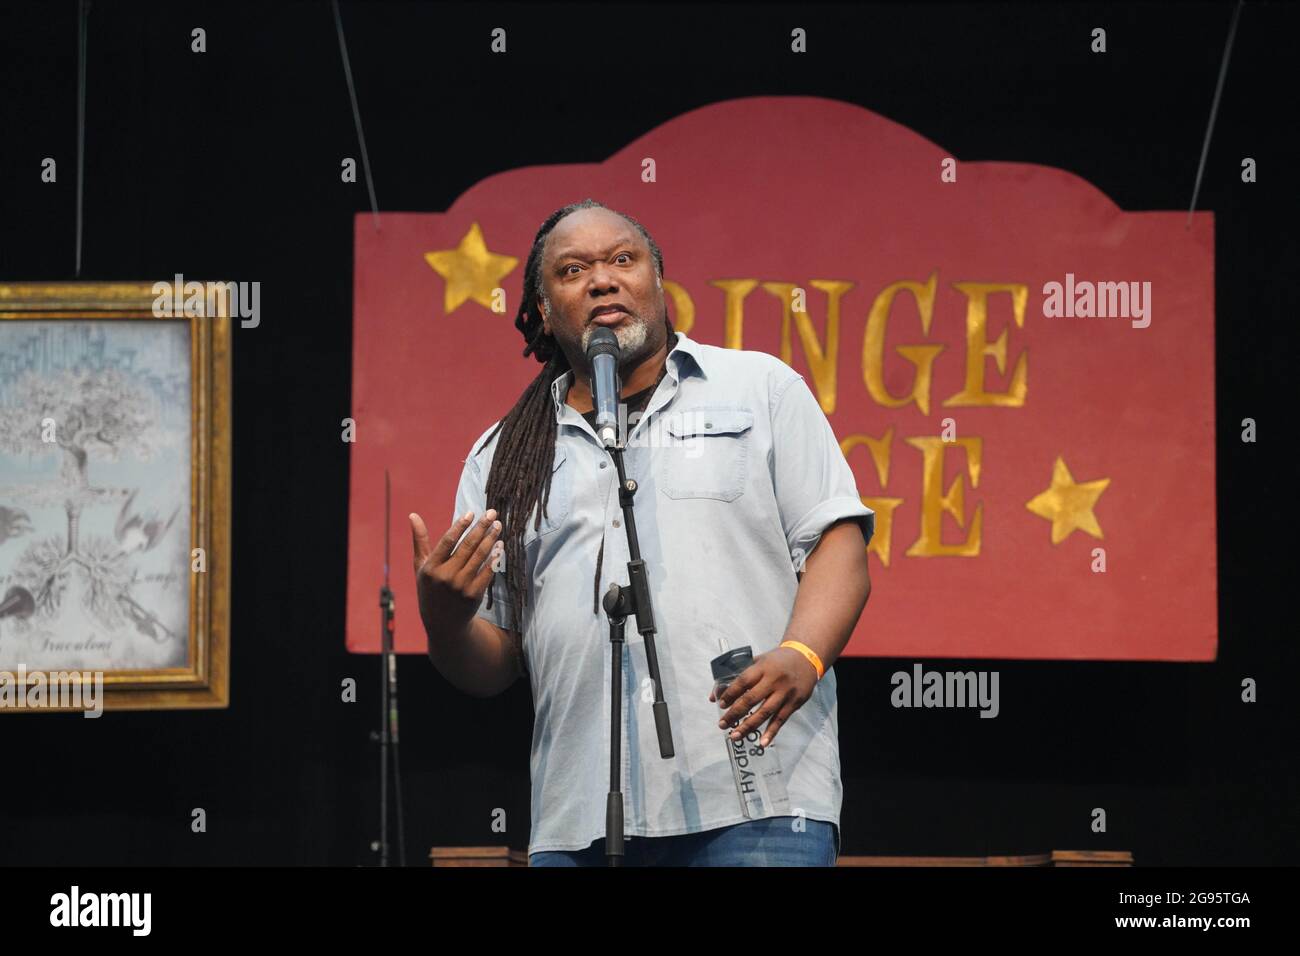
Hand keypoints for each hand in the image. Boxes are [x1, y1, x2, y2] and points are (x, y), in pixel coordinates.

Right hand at [409, 509, 501, 639]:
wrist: (443, 624)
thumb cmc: (430, 589)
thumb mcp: (421, 567)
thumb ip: (420, 541)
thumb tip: (413, 515)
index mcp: (431, 568)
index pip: (448, 541)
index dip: (460, 526)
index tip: (472, 512)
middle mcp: (445, 577)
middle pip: (467, 546)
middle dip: (481, 527)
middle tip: (492, 513)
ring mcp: (461, 586)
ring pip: (480, 556)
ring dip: (491, 538)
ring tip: (498, 525)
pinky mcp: (474, 594)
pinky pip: (487, 571)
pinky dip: (495, 557)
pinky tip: (500, 545)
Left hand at [709, 646, 818, 747]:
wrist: (806, 658)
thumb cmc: (777, 660)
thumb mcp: (758, 661)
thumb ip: (738, 676)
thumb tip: (714, 695)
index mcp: (763, 667)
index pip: (743, 681)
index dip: (731, 693)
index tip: (721, 704)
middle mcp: (774, 680)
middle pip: (751, 699)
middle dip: (735, 713)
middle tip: (722, 724)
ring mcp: (785, 693)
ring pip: (765, 712)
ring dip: (748, 726)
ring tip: (735, 736)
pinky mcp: (794, 703)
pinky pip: (780, 720)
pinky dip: (771, 732)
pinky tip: (762, 742)